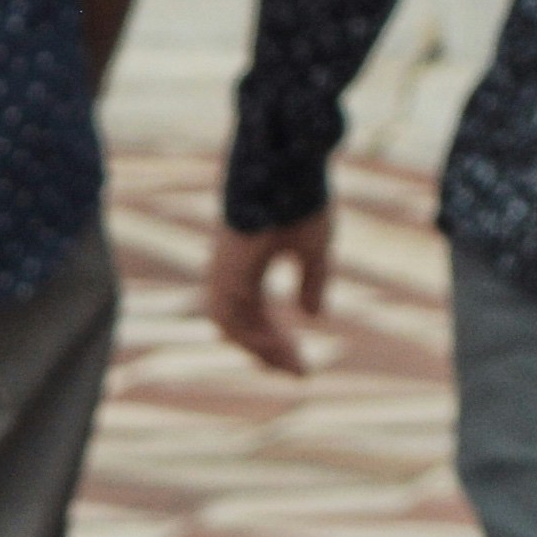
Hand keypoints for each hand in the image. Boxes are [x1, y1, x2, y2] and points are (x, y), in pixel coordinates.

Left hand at [205, 212, 330, 372]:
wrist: (288, 165)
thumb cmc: (299, 198)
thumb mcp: (313, 248)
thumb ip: (311, 281)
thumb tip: (312, 315)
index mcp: (246, 264)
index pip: (251, 314)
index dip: (273, 340)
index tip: (300, 361)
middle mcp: (229, 269)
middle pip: (237, 325)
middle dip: (267, 351)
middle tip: (297, 372)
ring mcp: (224, 267)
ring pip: (229, 325)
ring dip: (260, 349)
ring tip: (294, 366)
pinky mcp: (227, 265)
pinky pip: (229, 313)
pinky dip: (252, 335)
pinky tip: (282, 348)